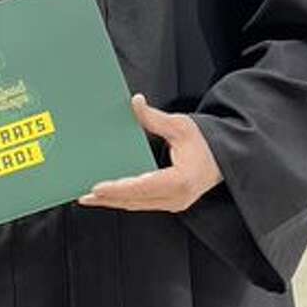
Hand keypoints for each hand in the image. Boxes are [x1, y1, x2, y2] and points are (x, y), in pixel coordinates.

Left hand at [79, 95, 222, 212]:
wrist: (224, 159)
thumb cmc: (205, 142)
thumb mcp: (181, 125)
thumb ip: (154, 118)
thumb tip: (135, 102)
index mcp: (181, 181)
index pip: (144, 187)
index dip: (119, 189)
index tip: (97, 188)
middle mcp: (177, 198)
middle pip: (135, 201)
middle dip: (108, 198)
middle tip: (83, 194)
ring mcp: (173, 204)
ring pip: (136, 205)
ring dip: (112, 201)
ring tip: (88, 197)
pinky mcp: (169, 203)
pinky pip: (142, 203)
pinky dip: (123, 199)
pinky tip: (107, 196)